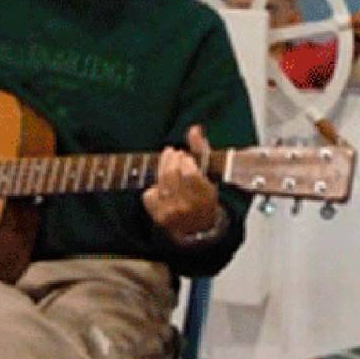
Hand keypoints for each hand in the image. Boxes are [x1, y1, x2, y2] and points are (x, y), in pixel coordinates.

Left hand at [142, 125, 219, 242]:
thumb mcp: (210, 174)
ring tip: (167, 161)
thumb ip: (201, 149)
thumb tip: (194, 129)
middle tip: (172, 153)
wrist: (200, 230)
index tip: (185, 156)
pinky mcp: (158, 217)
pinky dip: (153, 186)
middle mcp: (188, 205)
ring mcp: (171, 212)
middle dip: (170, 159)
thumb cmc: (206, 197)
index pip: (189, 172)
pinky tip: (161, 184)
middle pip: (171, 175)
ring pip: (160, 183)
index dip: (185, 160)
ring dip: (162, 167)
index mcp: (205, 195)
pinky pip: (149, 194)